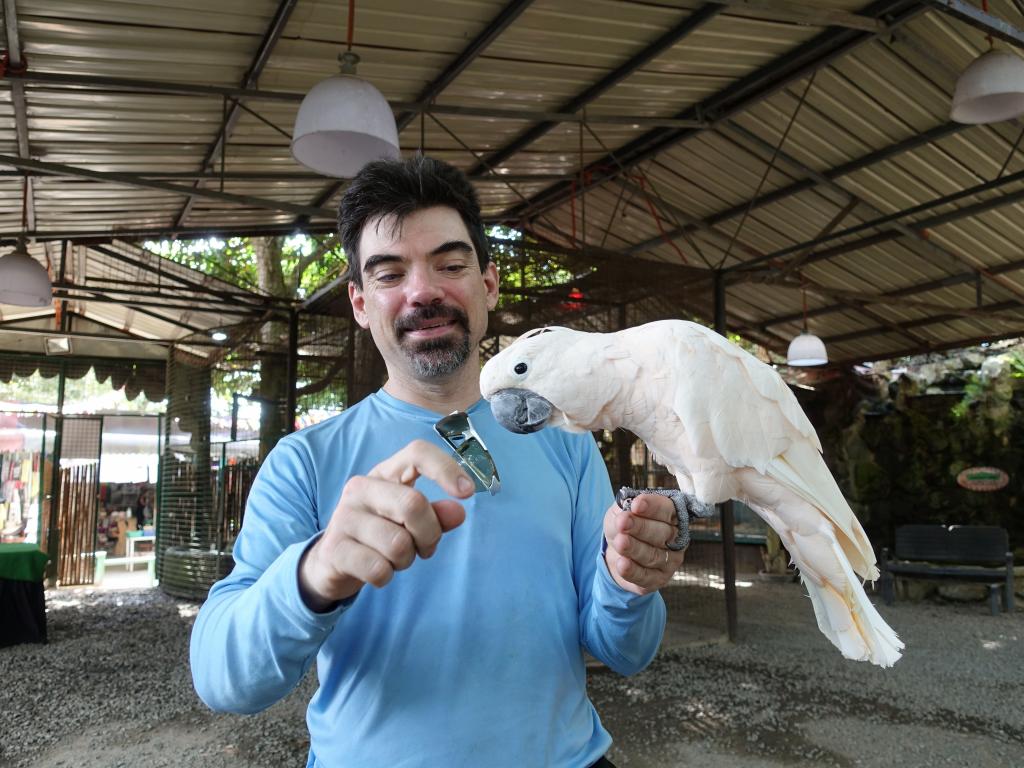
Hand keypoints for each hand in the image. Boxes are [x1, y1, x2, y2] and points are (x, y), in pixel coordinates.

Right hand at [299, 439, 475, 609]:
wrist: (332, 561)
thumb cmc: (380, 534)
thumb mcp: (410, 521)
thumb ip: (436, 515)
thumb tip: (458, 512)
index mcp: (385, 473)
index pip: (417, 453)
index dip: (446, 468)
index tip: (467, 492)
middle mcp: (360, 487)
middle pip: (413, 504)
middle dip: (429, 534)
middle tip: (425, 548)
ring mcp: (343, 516)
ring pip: (398, 544)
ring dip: (406, 560)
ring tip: (394, 558)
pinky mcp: (334, 548)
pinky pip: (379, 569)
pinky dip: (386, 576)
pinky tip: (376, 569)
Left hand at [602, 493, 685, 594]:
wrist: (616, 552)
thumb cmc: (624, 527)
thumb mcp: (620, 512)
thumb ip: (624, 509)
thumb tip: (627, 507)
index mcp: (671, 515)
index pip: (666, 509)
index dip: (652, 507)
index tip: (636, 505)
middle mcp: (675, 538)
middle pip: (662, 533)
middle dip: (641, 527)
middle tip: (622, 523)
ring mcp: (670, 561)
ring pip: (653, 555)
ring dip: (635, 548)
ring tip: (619, 542)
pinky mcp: (658, 579)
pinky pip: (646, 576)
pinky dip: (632, 570)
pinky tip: (622, 564)